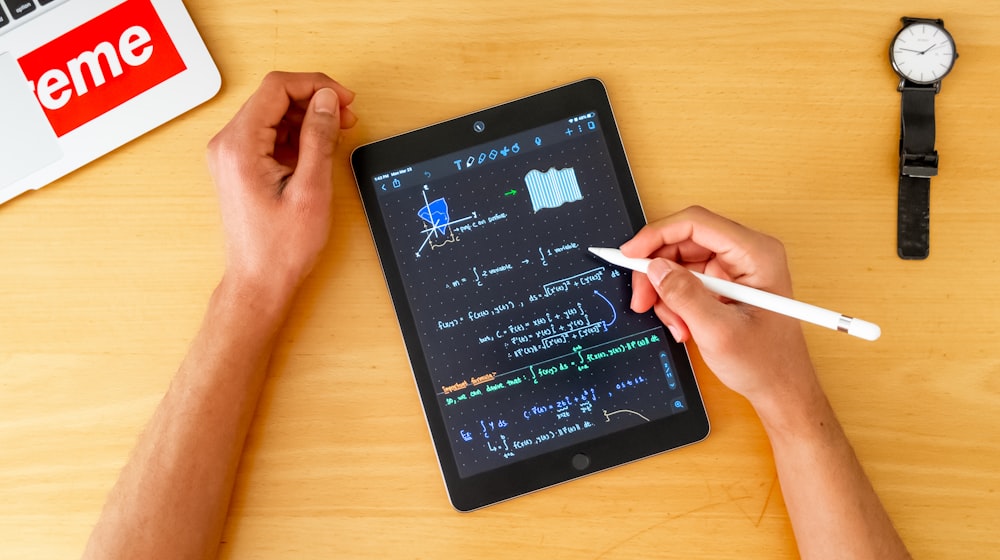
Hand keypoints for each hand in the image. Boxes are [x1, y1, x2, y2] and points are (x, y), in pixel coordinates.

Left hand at [207, 71, 357, 300]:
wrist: (259, 281)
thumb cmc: (281, 247)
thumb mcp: (311, 189)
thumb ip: (319, 138)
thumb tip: (327, 101)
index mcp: (240, 146)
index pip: (276, 89)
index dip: (315, 85)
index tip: (344, 99)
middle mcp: (228, 145)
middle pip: (273, 97)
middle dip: (314, 100)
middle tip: (348, 116)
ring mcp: (231, 155)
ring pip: (272, 114)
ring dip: (307, 116)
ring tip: (339, 131)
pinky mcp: (239, 165)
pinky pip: (269, 134)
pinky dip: (296, 134)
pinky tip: (319, 147)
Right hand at [620, 206, 817, 412]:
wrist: (779, 387)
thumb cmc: (765, 362)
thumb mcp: (719, 332)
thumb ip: (685, 297)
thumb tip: (656, 268)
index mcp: (756, 254)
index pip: (696, 224)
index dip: (657, 235)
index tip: (629, 255)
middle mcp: (744, 253)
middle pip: (682, 241)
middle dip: (657, 272)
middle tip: (641, 300)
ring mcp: (733, 268)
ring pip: (678, 262)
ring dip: (666, 294)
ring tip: (677, 325)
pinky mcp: (722, 283)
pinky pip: (684, 280)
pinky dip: (675, 303)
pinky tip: (684, 326)